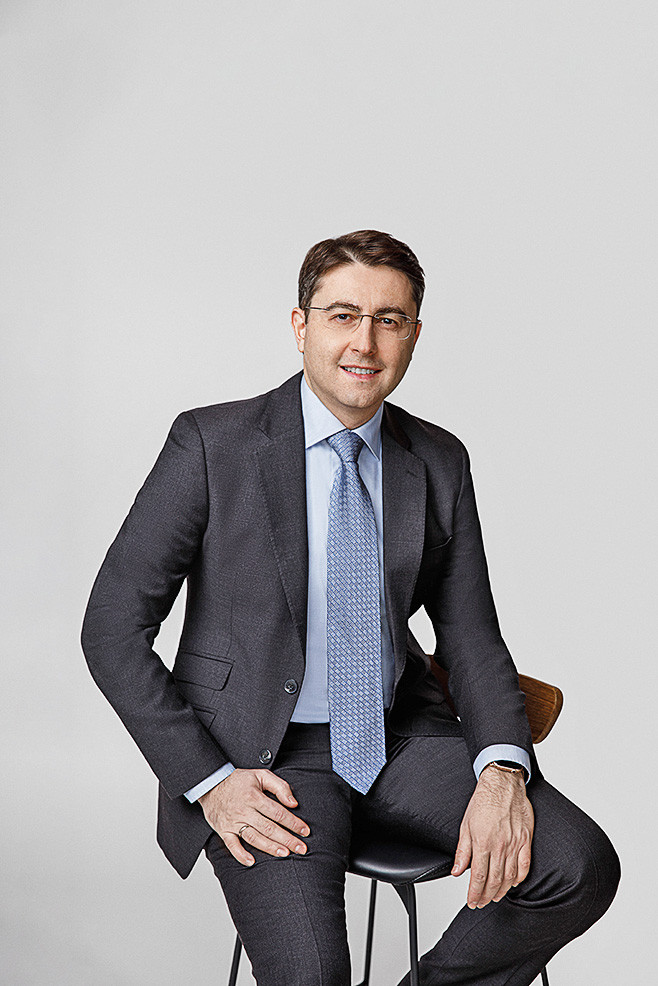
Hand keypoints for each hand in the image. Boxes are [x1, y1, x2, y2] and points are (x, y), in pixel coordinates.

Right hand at [198, 768, 310, 866]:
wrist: (211, 783)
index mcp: (254, 796)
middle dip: (288, 839)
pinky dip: (240, 855)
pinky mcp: (223, 830)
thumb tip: (293, 803)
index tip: (305, 831)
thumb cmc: (239, 780)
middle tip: (302, 848)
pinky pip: (231, 845)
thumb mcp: (261, 774)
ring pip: (254, 838)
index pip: (278, 813)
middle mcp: (244, 810)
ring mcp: (233, 822)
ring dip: (270, 847)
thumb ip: (279, 786)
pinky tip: (251, 862)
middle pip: (269, 828)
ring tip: (285, 854)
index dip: (293, 823)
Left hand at [451, 765, 533, 908]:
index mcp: (482, 842)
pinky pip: (525, 864)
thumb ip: (462, 850)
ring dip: (502, 890)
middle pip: (494, 880)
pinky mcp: (526, 839)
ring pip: (510, 876)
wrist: (503, 783)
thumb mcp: (465, 824)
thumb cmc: (484, 800)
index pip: (478, 877)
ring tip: (495, 896)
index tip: (472, 901)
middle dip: (486, 895)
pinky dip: (520, 877)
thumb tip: (457, 871)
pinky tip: (514, 883)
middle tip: (481, 903)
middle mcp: (500, 846)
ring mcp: (515, 843)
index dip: (474, 893)